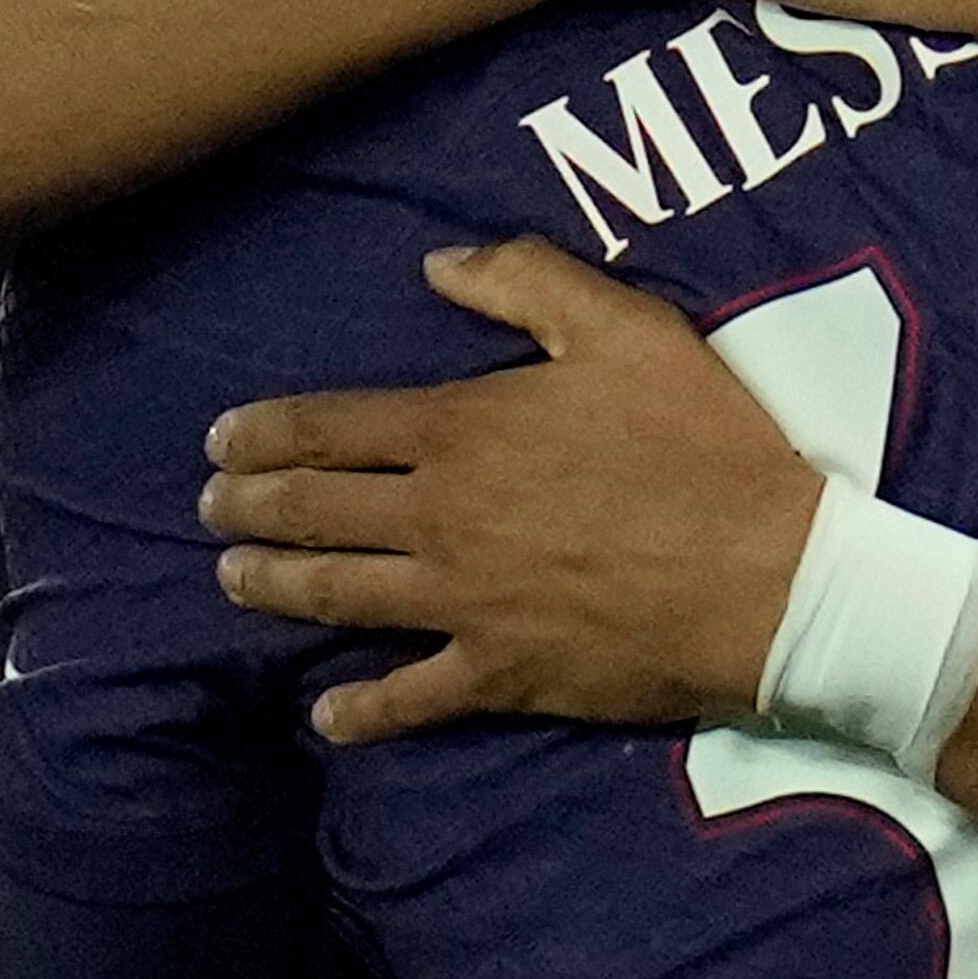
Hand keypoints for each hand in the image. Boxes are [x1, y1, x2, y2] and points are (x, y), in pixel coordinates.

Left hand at [202, 238, 824, 744]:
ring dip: (273, 587)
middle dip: (249, 507)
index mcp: (463, 430)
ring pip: (339, 596)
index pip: (333, 428)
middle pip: (316, 512)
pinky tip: (324, 714)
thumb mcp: (627, 328)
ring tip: (230, 579)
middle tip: (208, 508)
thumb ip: (527, 281)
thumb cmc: (703, 443)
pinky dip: (359, 710)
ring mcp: (462, 604)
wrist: (769, 575)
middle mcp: (441, 517)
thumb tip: (438, 264)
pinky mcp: (499, 675)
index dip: (266, 433)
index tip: (219, 441)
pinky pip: (409, 697)